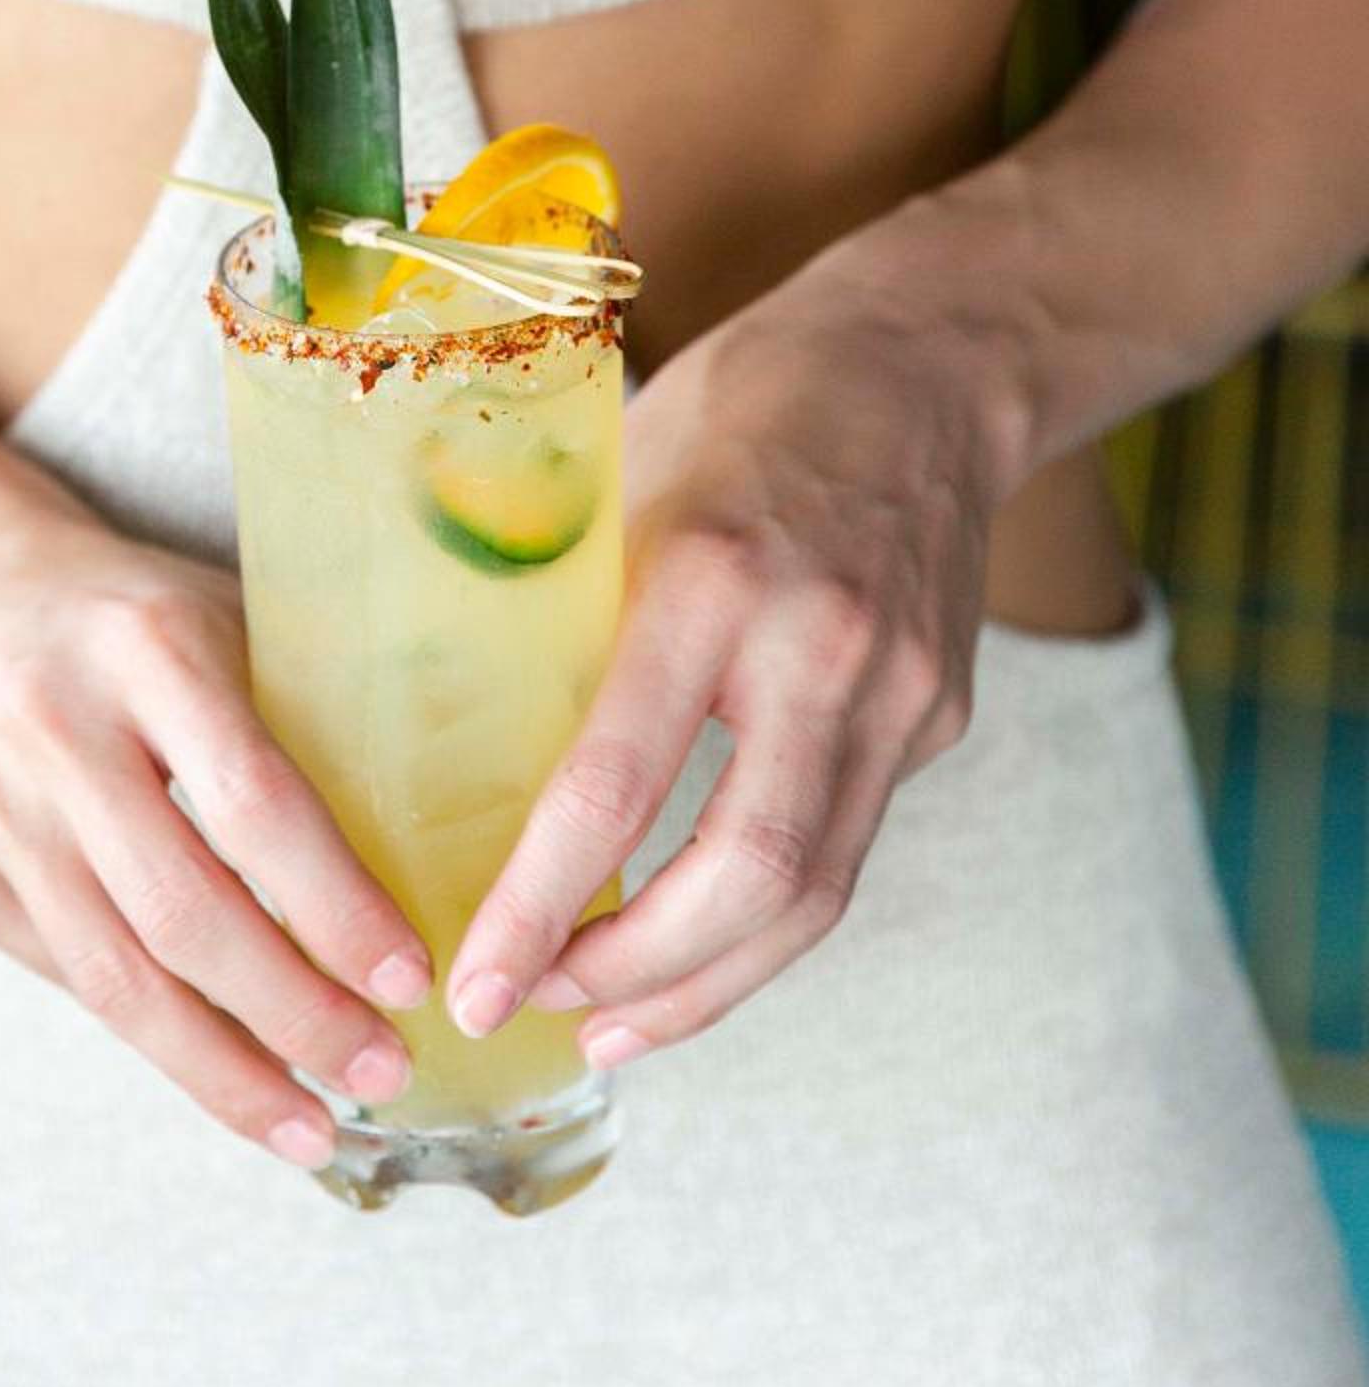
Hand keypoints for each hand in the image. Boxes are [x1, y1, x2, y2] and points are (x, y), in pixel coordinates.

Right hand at [0, 495, 434, 1171]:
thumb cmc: (129, 615)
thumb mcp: (225, 613)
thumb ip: (312, 704)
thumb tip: (450, 835)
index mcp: (147, 649)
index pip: (251, 801)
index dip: (333, 903)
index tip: (409, 977)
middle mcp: (58, 733)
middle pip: (182, 911)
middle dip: (292, 1014)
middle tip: (382, 1070)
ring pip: (116, 978)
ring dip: (224, 1070)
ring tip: (313, 1125)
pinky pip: (73, 980)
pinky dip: (157, 1038)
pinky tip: (228, 1074)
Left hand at [442, 259, 999, 1066]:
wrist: (933, 360)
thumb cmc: (746, 402)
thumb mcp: (624, 474)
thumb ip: (565, 602)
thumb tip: (449, 729)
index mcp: (711, 572)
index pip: (619, 784)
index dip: (541, 905)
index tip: (475, 981)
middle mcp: (819, 645)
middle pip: (745, 881)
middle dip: (634, 981)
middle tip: (538, 1013)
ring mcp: (897, 690)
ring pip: (813, 897)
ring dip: (707, 984)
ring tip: (613, 1026)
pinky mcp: (936, 716)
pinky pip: (845, 849)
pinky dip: (763, 918)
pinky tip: (694, 944)